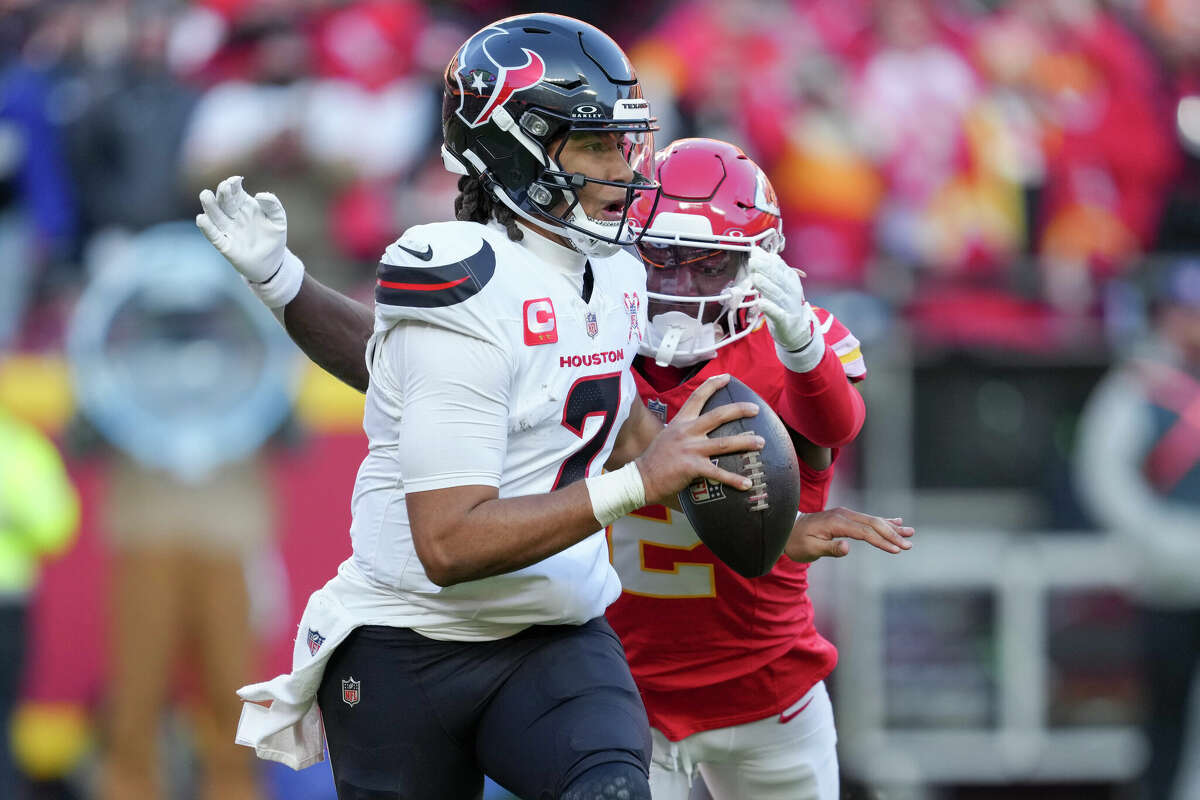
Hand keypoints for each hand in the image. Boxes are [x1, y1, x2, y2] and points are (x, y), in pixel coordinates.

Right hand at [196, 176, 287, 281]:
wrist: (273, 263)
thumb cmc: (273, 238)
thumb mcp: (279, 220)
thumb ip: (273, 205)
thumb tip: (260, 195)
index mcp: (244, 205)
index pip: (236, 192)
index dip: (234, 185)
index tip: (235, 180)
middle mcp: (233, 216)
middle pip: (224, 202)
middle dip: (223, 193)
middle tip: (224, 186)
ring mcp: (228, 230)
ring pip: (215, 216)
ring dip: (210, 206)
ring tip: (205, 195)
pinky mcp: (226, 246)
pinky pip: (214, 236)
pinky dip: (208, 228)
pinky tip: (202, 219)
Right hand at [635, 374, 763, 504]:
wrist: (641, 478)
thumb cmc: (655, 459)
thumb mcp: (668, 435)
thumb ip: (684, 430)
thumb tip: (700, 430)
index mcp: (681, 422)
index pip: (697, 396)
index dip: (713, 384)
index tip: (727, 377)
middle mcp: (687, 432)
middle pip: (718, 415)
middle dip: (739, 410)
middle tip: (756, 409)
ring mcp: (690, 449)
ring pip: (724, 443)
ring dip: (746, 442)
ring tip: (762, 442)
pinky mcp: (692, 467)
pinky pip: (718, 472)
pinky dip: (734, 479)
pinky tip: (747, 483)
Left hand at [747, 246, 814, 352]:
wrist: (796, 330)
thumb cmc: (783, 304)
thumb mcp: (778, 284)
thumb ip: (768, 268)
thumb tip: (757, 251)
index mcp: (790, 280)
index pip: (779, 268)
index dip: (767, 260)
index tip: (755, 253)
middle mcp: (791, 291)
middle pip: (778, 279)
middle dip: (766, 269)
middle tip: (753, 261)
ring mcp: (789, 307)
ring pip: (777, 295)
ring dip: (767, 286)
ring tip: (756, 278)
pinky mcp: (785, 322)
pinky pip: (777, 314)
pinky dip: (770, 309)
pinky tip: (761, 303)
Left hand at [784, 507, 913, 562]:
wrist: (786, 530)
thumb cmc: (797, 543)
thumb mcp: (810, 549)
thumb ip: (829, 548)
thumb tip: (847, 547)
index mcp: (836, 522)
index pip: (864, 532)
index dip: (882, 541)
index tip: (896, 550)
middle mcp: (843, 514)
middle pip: (873, 524)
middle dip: (892, 534)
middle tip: (908, 545)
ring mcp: (845, 513)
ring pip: (873, 520)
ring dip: (892, 527)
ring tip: (910, 533)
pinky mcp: (845, 516)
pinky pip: (868, 519)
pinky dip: (883, 521)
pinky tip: (897, 522)